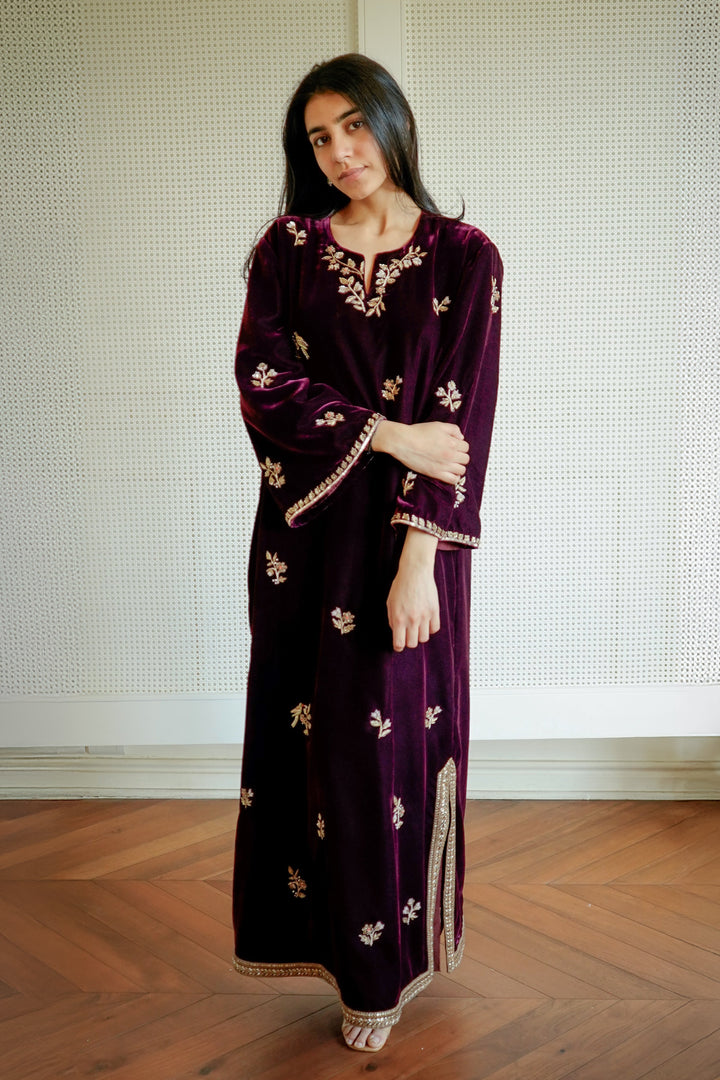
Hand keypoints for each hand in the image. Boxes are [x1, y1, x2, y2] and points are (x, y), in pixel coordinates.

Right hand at [372, 420, 468, 483]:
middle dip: (460, 455)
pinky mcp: (436, 474)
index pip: (466, 447)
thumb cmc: (420, 432)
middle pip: (466, 459)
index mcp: (452, 443)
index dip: (460, 445)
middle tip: (451, 454)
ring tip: (450, 464)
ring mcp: (444, 466)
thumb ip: (453, 429)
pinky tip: (449, 472)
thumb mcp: (438, 425)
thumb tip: (461, 438)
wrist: (404, 442)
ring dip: (458, 466)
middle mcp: (450, 455)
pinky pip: (453, 480)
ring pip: (462, 470)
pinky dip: (454, 477)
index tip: (453, 445)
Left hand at [387, 529, 439, 651]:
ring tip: (417, 626)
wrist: (415, 572)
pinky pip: (435, 629)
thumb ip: (392, 620)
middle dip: (409, 641)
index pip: (399, 643)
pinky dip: (430, 628)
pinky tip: (426, 622)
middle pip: (412, 643)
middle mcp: (411, 619)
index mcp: (398, 618)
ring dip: (420, 635)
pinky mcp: (434, 611)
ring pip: (424, 638)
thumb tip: (396, 632)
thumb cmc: (401, 586)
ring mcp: (424, 616)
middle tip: (408, 634)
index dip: (398, 646)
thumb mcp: (390, 603)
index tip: (399, 644)